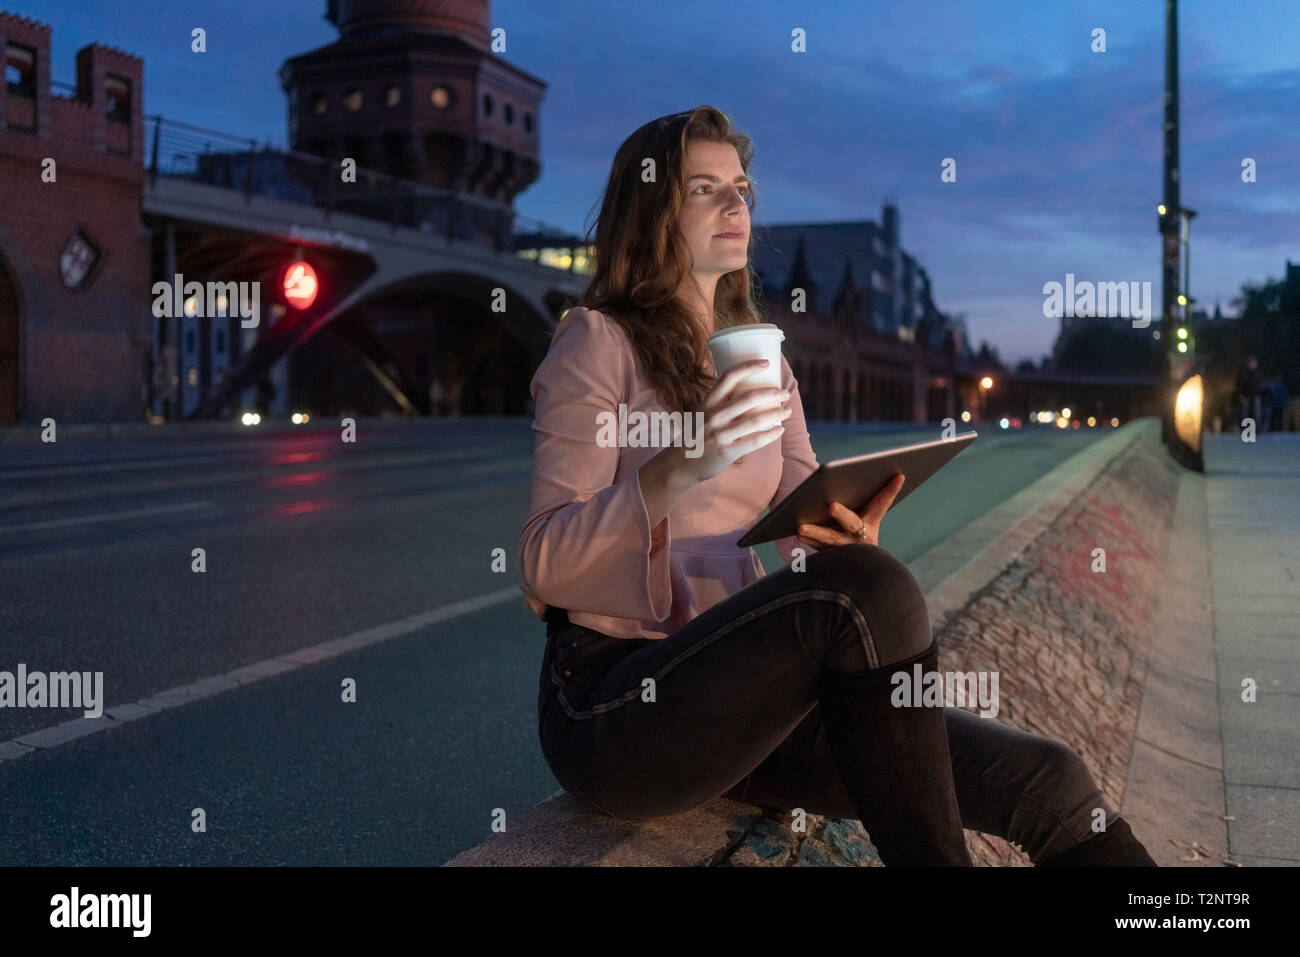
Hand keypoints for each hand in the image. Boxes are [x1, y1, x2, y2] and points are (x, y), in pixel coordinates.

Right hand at [672, 359, 791, 485]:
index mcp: (708, 402)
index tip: (766, 363)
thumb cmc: (696, 436)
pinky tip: (780, 430)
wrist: (680, 464)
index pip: (729, 377)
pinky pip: (755, 441)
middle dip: (773, 393)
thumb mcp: (701, 413)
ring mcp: (721, 434)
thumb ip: (720, 403)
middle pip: (749, 397)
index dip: (749, 366)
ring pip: (756, 419)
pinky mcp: (728, 451)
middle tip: (784, 393)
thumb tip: (747, 392)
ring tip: (787, 411)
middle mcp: (714, 416)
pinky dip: (771, 434)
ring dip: (777, 413)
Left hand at [796, 473, 904, 549]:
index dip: (891, 490)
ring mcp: (844, 549)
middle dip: (842, 514)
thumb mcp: (864, 520)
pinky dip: (807, 540)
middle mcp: (860, 538)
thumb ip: (869, 500)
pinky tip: (796, 532)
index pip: (882, 504)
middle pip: (852, 524)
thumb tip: (870, 475)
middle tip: (832, 506)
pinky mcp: (828, 558)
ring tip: (801, 528)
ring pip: (829, 540)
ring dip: (815, 533)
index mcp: (871, 524)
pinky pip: (816, 548)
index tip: (899, 476)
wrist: (853, 568)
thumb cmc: (856, 536)